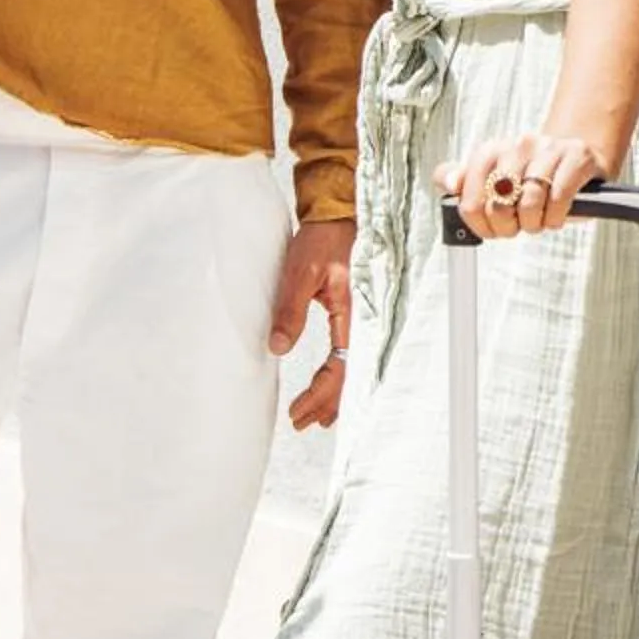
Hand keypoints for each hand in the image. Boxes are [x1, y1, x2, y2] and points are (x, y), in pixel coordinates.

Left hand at [268, 216, 355, 428]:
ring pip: (352, 368)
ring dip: (334, 395)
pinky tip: (328, 387)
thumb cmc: (320, 240)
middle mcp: (361, 320)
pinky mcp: (352, 315)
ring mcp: (359, 319)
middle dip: (327, 404)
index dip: (320, 393)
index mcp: (351, 313)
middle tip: (302, 422)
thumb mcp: (299, 273)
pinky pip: (350, 354)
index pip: (340, 367)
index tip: (298, 410)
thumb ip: (289, 310)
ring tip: (315, 417)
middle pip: (350, 376)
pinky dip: (339, 377)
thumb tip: (277, 348)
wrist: (336, 216)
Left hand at [434, 133, 607, 239]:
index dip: (478, 222)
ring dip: (533, 224)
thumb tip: (448, 183)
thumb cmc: (532, 177)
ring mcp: (548, 149)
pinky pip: (559, 198)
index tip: (489, 229)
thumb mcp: (496, 179)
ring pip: (529, 203)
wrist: (576, 157)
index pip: (469, 194)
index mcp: (492, 150)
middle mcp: (518, 144)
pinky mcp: (576, 157)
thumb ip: (465, 181)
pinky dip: (555, 218)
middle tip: (516, 227)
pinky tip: (555, 217)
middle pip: (498, 203)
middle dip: (506, 227)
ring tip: (538, 221)